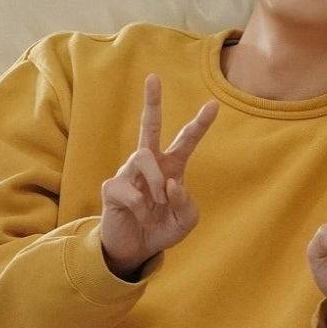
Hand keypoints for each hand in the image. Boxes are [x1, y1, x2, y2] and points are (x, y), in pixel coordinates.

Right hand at [101, 73, 218, 277]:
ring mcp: (128, 173)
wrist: (136, 250)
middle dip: (152, 102)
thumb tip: (171, 183)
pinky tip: (142, 217)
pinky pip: (132, 190)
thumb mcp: (186, 220)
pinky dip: (143, 208)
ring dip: (156, 181)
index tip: (214, 104)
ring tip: (158, 202)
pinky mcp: (112, 188)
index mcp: (172, 167)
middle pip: (149, 125)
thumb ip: (186, 202)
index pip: (186, 140)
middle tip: (152, 77)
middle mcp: (150, 164)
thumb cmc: (161, 228)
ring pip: (144, 156)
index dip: (200, 123)